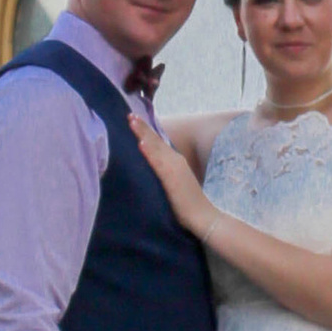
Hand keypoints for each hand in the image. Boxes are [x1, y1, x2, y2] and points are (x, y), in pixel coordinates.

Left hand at [127, 109, 210, 238]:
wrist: (202, 216)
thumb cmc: (188, 204)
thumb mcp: (176, 183)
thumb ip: (166, 174)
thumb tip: (153, 171)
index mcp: (175, 162)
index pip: (159, 143)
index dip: (147, 131)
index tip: (135, 120)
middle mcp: (175, 160)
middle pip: (156, 140)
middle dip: (142, 127)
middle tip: (129, 114)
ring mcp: (173, 168)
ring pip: (155, 146)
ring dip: (143, 133)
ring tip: (132, 121)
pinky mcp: (171, 178)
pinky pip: (157, 163)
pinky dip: (149, 152)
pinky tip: (141, 143)